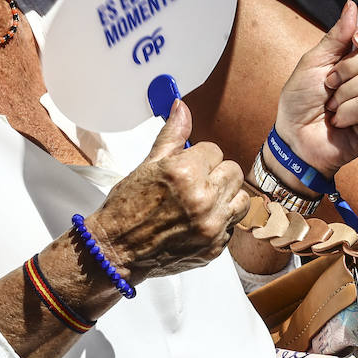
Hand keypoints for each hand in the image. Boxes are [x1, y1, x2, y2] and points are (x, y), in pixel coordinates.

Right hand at [89, 102, 249, 283]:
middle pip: (233, 171)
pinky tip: (198, 221)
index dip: (199, 157)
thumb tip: (181, 107)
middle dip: (215, 174)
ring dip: (225, 197)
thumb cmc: (128, 207)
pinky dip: (220, 221)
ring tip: (202, 201)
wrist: (116, 250)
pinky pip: (233, 224)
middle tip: (194, 184)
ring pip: (241, 198)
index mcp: (185, 173)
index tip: (186, 167)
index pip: (215, 150)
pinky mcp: (215, 247)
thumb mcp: (148, 165)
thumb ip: (172, 135)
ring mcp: (211, 226)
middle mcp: (203, 200)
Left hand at [274, 1, 357, 178]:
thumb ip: (335, 37)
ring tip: (332, 105)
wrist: (294, 138)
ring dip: (345, 92)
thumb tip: (352, 5)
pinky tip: (340, 120)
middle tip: (329, 82)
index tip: (356, 39)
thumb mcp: (312, 63)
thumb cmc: (300, 101)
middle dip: (349, 68)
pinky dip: (347, 113)